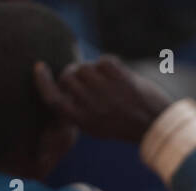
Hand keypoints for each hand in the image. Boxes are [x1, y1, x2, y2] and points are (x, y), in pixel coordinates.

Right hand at [33, 56, 171, 142]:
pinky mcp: (119, 77)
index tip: (40, 67)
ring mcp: (106, 90)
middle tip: (85, 78)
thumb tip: (63, 80)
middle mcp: (92, 106)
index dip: (43, 82)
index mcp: (83, 121)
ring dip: (91, 69)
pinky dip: (108, 65)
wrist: (155, 124)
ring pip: (84, 67)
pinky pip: (103, 61)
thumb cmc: (122, 125)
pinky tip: (118, 77)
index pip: (53, 99)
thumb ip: (76, 108)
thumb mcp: (95, 126)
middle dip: (73, 73)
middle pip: (67, 77)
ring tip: (105, 81)